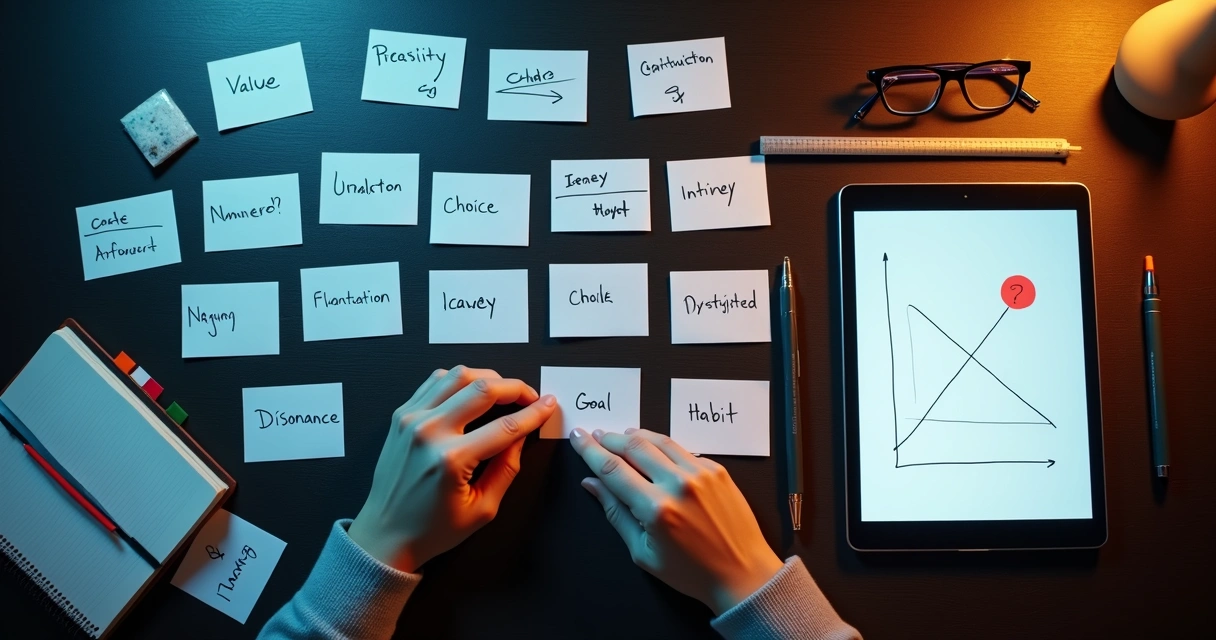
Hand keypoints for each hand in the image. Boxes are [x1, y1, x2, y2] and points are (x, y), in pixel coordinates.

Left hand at [348, 366, 555, 571]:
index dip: (533, 413)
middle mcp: (429, 432)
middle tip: (530, 396)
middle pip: (483, 388)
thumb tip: (521, 434)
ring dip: (488, 378)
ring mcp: (411, 419)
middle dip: (515, 388)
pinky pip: (434, 382)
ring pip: (458, 375)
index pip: (505, 426)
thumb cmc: (433, 528)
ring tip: (504, 391)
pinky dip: (459, 380)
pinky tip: (472, 391)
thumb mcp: (483, 508)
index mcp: (451, 460)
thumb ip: (506, 468)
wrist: (385, 533)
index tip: (549, 405)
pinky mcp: (401, 415)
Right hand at [571, 428, 783, 615]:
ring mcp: (700, 473)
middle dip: (611, 438)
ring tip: (621, 436)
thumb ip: (615, 512)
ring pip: (660, 441)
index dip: (590, 450)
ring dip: (636, 436)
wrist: (742, 573)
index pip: (613, 469)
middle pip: (634, 447)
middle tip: (597, 435)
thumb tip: (591, 484)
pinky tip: (656, 452)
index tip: (578, 437)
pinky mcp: (717, 470)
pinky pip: (683, 450)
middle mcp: (678, 484)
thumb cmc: (690, 572)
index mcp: (656, 508)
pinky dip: (664, 447)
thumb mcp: (643, 551)